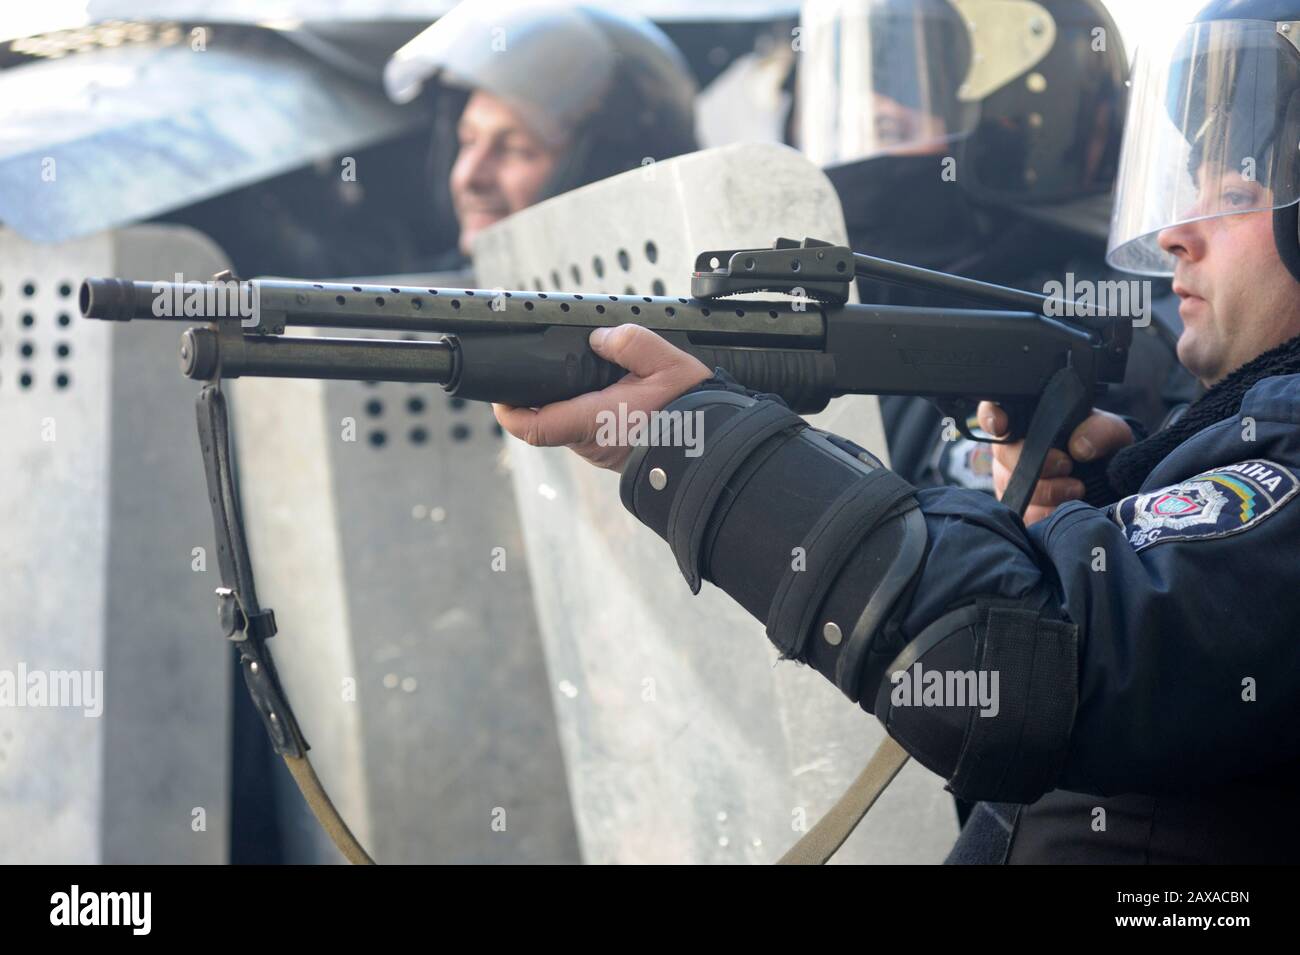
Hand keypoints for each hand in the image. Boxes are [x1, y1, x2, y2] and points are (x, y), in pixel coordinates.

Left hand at [493, 324, 712, 471]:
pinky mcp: (613, 453)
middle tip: (544, 366)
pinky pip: (588, 430)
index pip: (530, 425)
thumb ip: (627, 342)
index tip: (500, 391)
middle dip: (541, 394)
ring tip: (582, 373)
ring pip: (568, 424)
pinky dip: (587, 409)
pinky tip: (606, 390)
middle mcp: (590, 443)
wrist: (717, 449)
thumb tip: (600, 338)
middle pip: (547, 419)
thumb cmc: (693, 412)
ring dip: (567, 401)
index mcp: (592, 421)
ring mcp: (601, 451)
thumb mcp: (664, 361)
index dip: (507, 410)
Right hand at [977, 401, 1133, 524]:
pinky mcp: (1018, 509)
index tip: (1001, 425)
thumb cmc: (1100, 448)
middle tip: (1066, 465)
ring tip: (1075, 489)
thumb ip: (1099, 429)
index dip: (990, 416)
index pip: (993, 411)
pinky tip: (1064, 506)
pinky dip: (1047, 512)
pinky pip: (1024, 514)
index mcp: (1025, 421)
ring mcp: (1010, 480)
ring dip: (1047, 490)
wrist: (1109, 482)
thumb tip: (1079, 447)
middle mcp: (1010, 449)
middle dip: (1036, 461)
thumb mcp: (1109, 431)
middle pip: (1003, 453)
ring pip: (1014, 486)